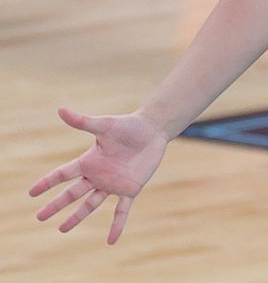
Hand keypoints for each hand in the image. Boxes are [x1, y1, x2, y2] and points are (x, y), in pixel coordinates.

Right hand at [28, 107, 169, 244]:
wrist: (153, 130)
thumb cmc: (128, 126)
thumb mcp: (104, 125)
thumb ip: (83, 121)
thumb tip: (60, 109)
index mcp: (89, 161)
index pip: (62, 174)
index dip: (47, 183)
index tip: (31, 192)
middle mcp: (98, 174)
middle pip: (72, 193)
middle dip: (56, 205)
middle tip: (39, 216)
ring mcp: (113, 183)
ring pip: (90, 204)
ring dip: (76, 217)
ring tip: (62, 229)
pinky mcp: (130, 189)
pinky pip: (121, 211)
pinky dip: (117, 225)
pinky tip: (111, 240)